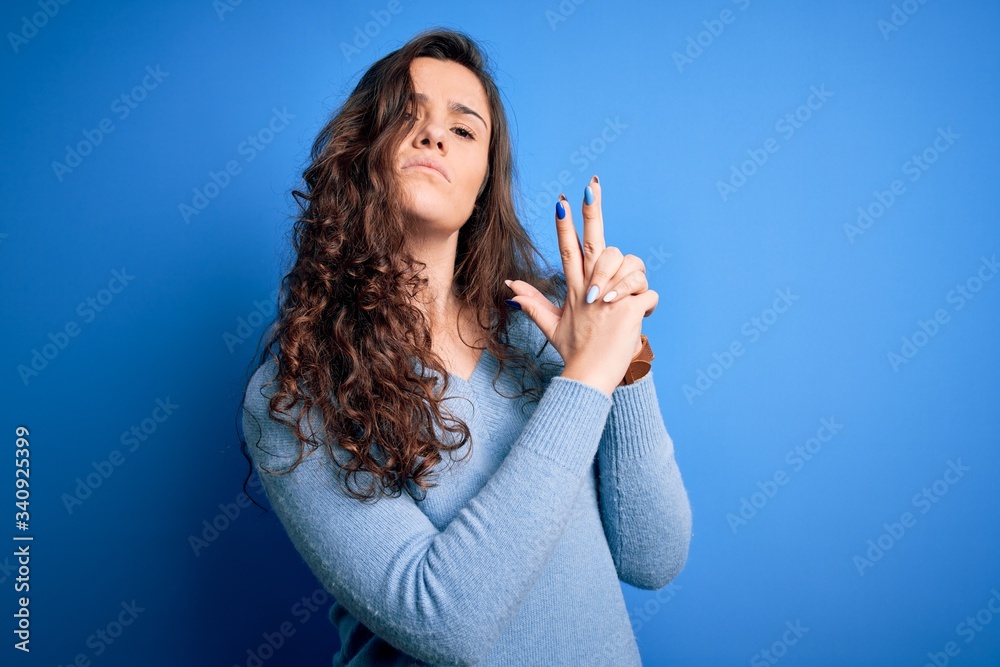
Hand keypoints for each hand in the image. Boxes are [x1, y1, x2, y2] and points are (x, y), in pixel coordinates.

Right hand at [506, 176, 658, 395]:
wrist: (589, 377)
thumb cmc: (575, 353)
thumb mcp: (551, 327)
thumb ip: (532, 303)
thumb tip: (509, 286)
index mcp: (574, 289)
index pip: (567, 250)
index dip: (565, 225)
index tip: (562, 201)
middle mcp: (590, 288)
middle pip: (592, 243)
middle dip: (591, 213)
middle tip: (592, 186)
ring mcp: (610, 296)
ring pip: (630, 264)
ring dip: (634, 277)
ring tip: (627, 299)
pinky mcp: (630, 307)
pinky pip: (649, 292)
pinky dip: (649, 303)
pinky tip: (641, 316)